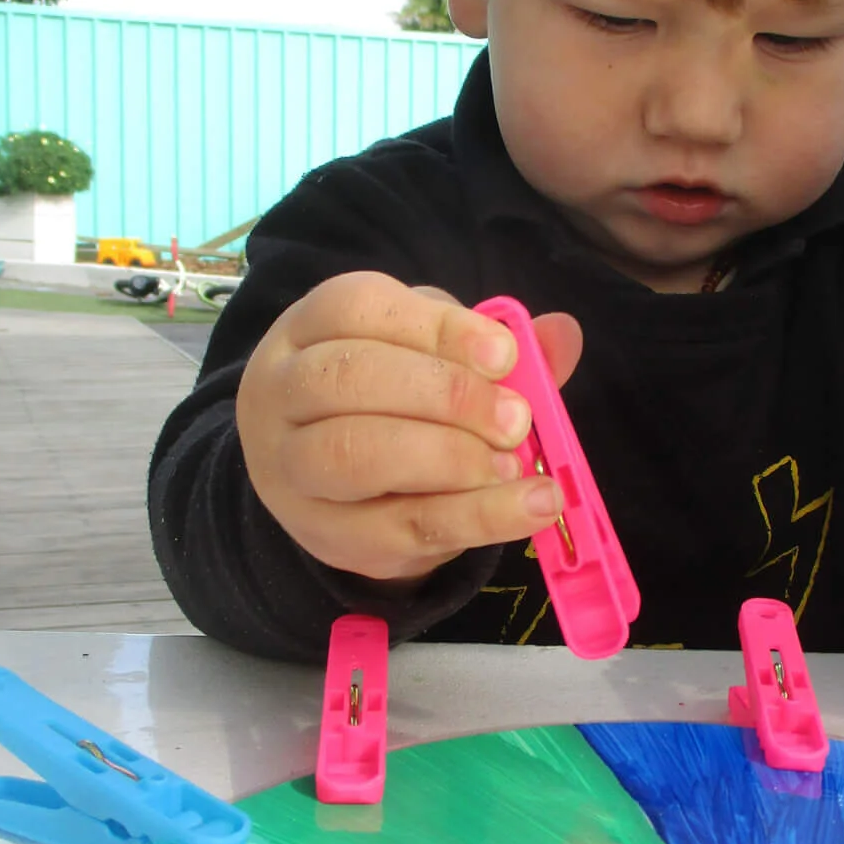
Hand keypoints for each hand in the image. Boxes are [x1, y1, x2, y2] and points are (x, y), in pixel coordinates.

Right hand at [236, 271, 583, 581]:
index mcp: (309, 327)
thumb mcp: (432, 359)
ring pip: (355, 454)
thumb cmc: (389, 403)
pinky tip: (529, 507)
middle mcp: (282, 390)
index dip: (436, 327)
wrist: (332, 491)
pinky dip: (476, 517)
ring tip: (514, 464)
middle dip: (446, 395)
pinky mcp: (328, 535)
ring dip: (450, 457)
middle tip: (517, 418)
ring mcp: (291, 468)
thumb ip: (492, 347)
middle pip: (347, 377)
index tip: (505, 354)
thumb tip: (561, 332)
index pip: (355, 308)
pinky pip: (399, 527)